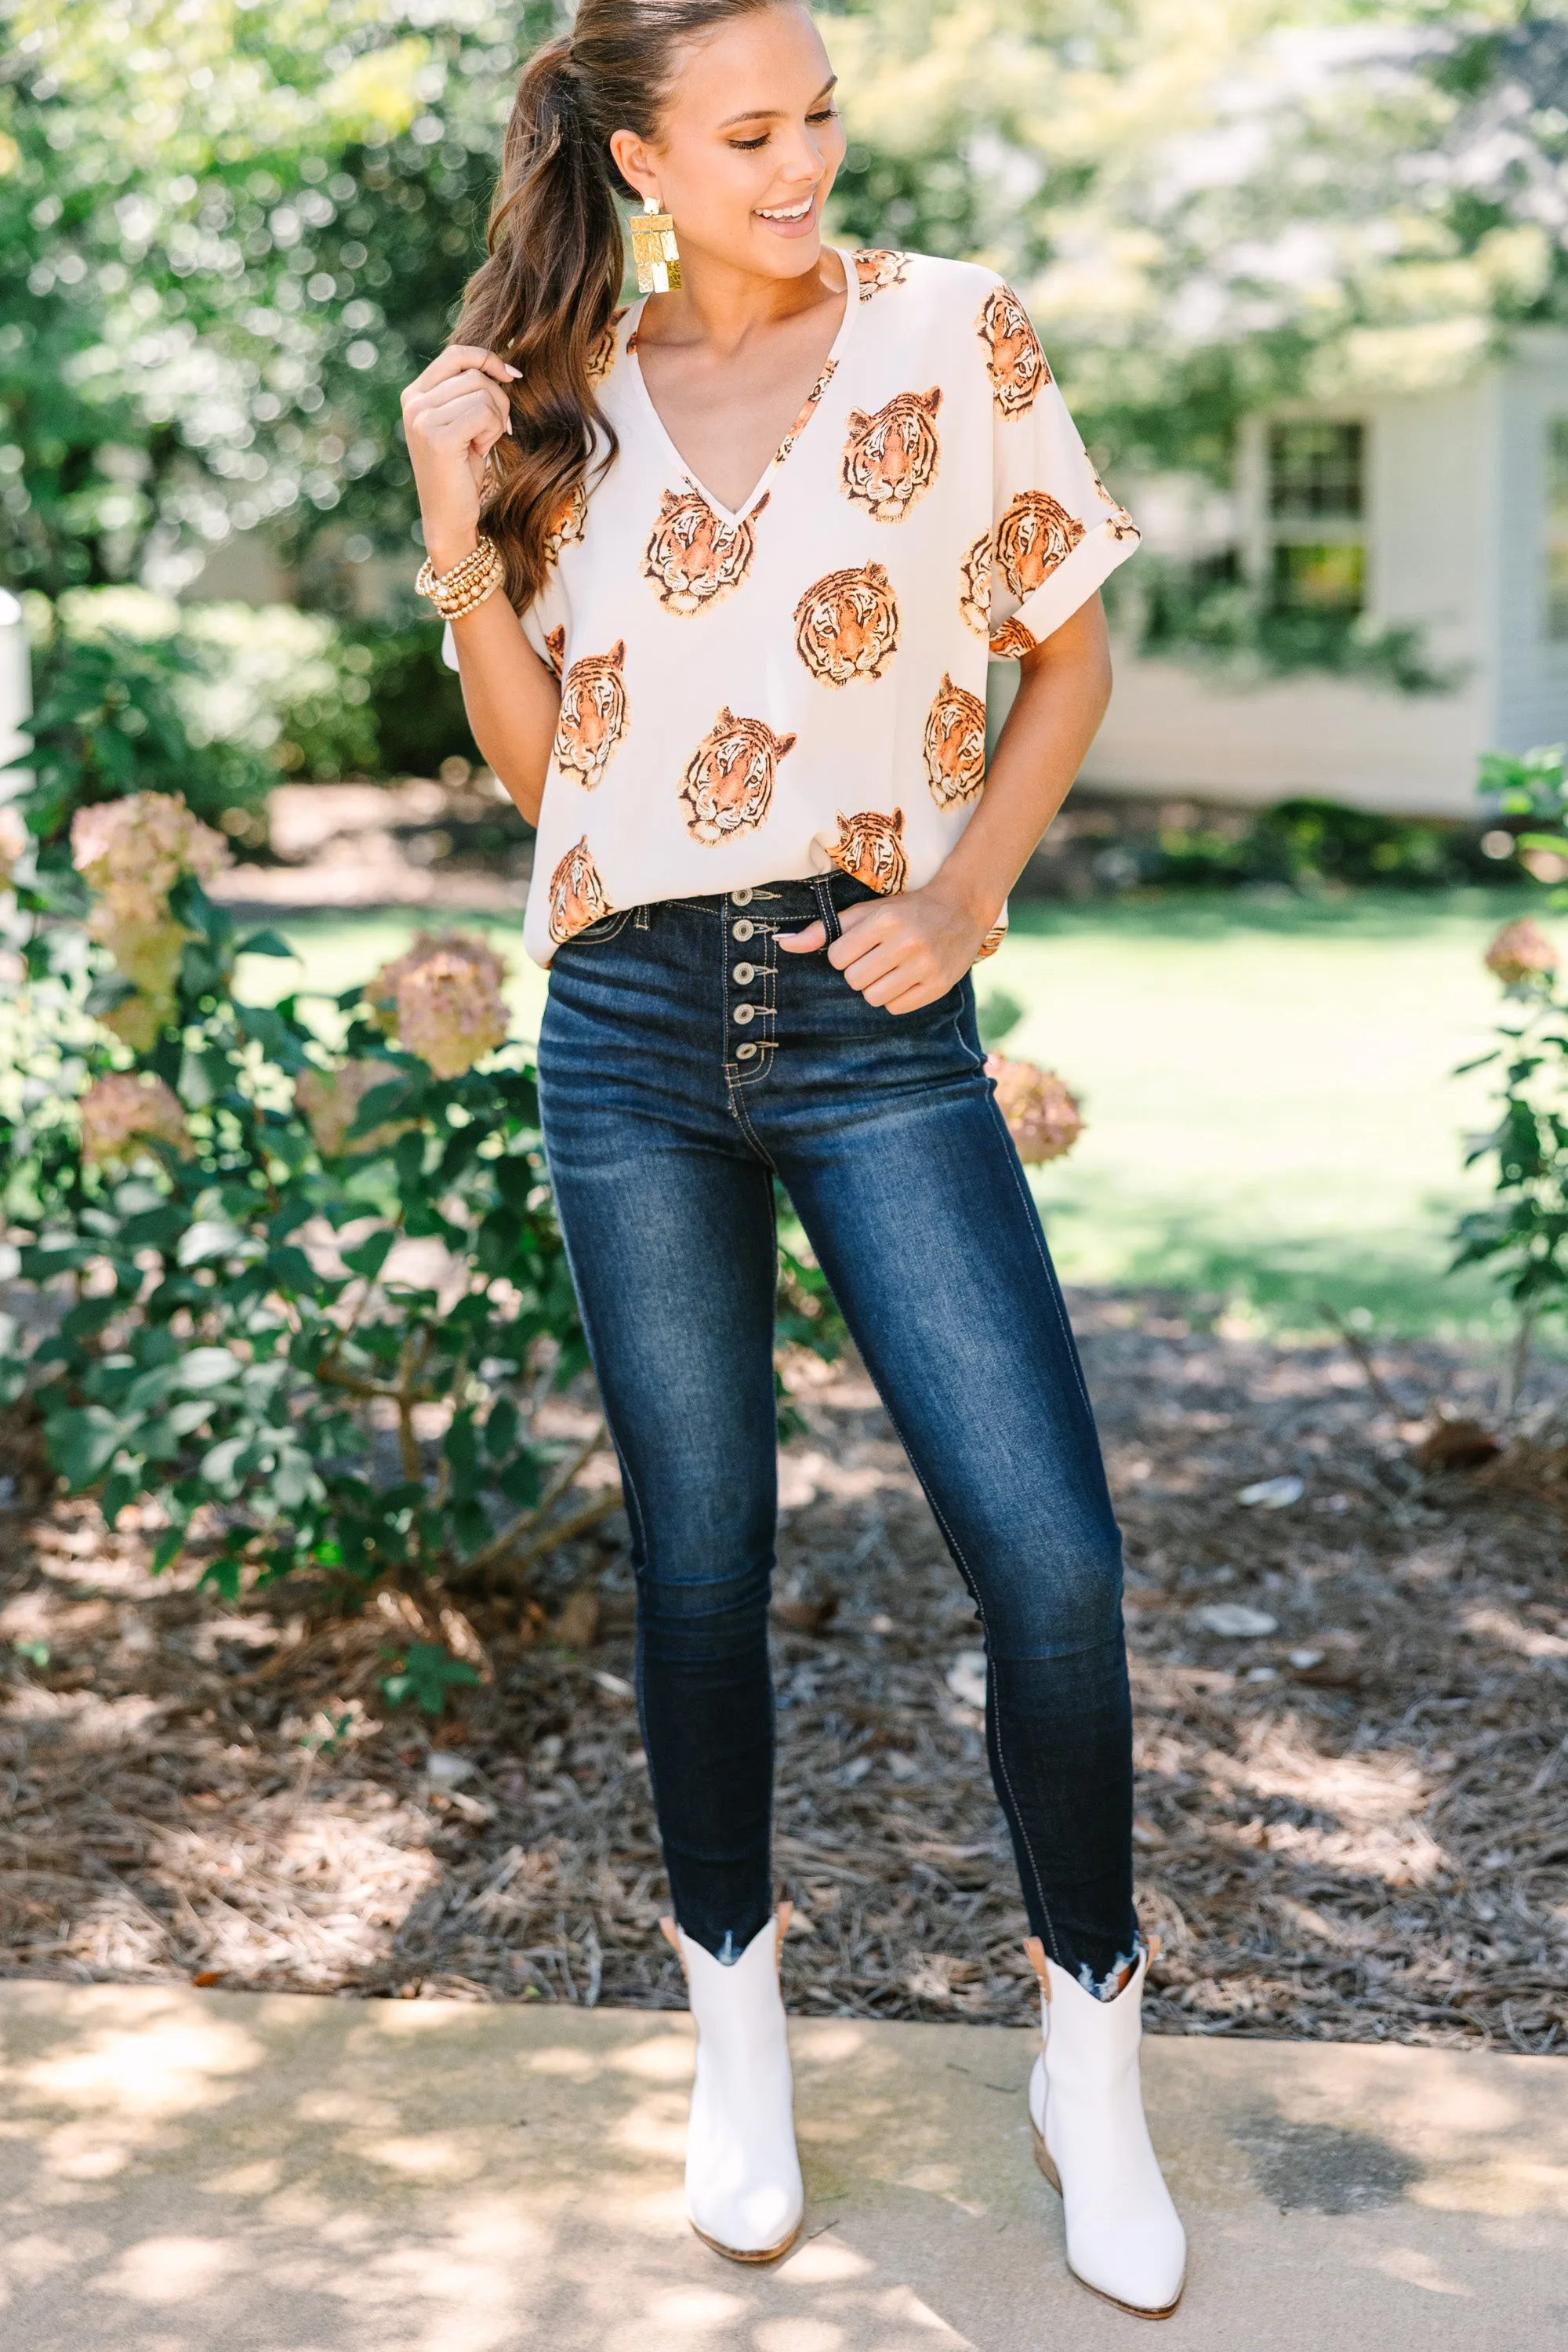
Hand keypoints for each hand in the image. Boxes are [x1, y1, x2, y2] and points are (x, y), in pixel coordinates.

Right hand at [400, 345, 518, 571]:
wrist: (449, 518)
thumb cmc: (460, 473)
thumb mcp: (462, 424)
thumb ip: (469, 393)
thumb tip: (506, 368)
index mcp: (414, 394)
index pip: (456, 354)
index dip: (488, 359)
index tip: (512, 376)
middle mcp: (413, 403)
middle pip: (474, 374)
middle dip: (498, 400)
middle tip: (494, 431)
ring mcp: (422, 419)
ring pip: (482, 392)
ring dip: (495, 419)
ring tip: (481, 444)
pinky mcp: (438, 437)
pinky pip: (484, 413)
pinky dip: (493, 431)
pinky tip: (481, 451)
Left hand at [777, 884, 985, 1013]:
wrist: (961, 907)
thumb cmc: (905, 910)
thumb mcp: (866, 911)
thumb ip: (823, 929)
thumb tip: (782, 943)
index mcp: (885, 920)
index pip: (837, 957)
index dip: (843, 955)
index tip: (860, 946)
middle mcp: (906, 942)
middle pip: (854, 980)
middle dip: (859, 972)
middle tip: (877, 958)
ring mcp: (925, 966)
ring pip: (874, 998)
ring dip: (875, 987)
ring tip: (891, 969)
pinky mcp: (939, 985)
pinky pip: (897, 1008)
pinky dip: (896, 997)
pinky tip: (906, 978)